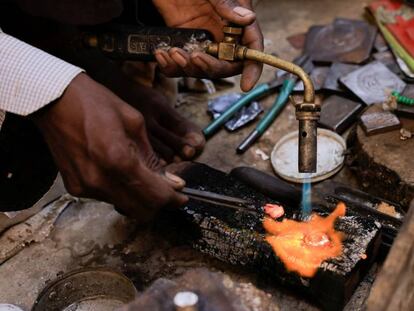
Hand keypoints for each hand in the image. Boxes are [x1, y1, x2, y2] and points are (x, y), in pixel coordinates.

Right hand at [31, 73, 187, 221]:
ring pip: (125, 206)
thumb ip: (152, 157)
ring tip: (144, 178)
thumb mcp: (135, 123)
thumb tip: (170, 181)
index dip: (174, 200)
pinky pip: (107, 198)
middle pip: (142, 211)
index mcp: (119, 160)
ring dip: (140, 198)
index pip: (156, 196)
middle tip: (168, 190)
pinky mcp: (74, 188)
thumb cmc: (97, 104)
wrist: (55, 101)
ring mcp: (85, 187)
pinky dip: (121, 192)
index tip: (183, 196)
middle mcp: (101, 181)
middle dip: (159, 204)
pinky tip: (121, 174)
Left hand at [152, 0, 263, 91]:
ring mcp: (202, 40)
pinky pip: (180, 64)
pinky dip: (170, 66)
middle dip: (210, 67)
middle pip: (225, 65)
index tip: (246, 84)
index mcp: (237, 21)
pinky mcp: (183, 43)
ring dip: (186, 66)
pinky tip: (162, 54)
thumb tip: (248, 19)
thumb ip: (228, 4)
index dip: (252, 68)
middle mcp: (221, 35)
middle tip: (195, 58)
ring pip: (200, 68)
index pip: (251, 48)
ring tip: (174, 52)